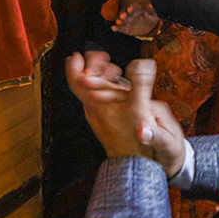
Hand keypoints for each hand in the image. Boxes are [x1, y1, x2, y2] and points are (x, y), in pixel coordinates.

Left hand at [66, 54, 186, 177]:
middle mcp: (93, 109)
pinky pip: (101, 98)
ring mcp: (99, 114)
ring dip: (101, 76)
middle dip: (93, 66)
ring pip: (93, 90)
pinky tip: (119, 84)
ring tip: (114, 70)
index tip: (77, 55)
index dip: (74, 66)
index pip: (75, 81)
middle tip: (102, 57)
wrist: (134, 162)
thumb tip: (144, 63)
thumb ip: (141, 84)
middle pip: (84, 82)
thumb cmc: (134, 138)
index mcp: (95, 104)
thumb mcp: (140, 108)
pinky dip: (107, 87)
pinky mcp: (106, 119)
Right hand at [113, 3, 160, 36]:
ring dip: (119, 20)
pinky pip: (119, 28)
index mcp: (136, 9)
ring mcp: (126, 21)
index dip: (132, 8)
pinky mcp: (123, 28)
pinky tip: (113, 28)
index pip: (133, 7)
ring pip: (121, 20)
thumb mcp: (153, 14)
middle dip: (123, 14)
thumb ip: (151, 10)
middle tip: (122, 16)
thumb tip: (150, 6)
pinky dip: (116, 28)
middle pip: (125, 13)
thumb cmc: (150, 18)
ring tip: (118, 22)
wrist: (147, 27)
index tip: (130, 9)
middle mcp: (129, 14)